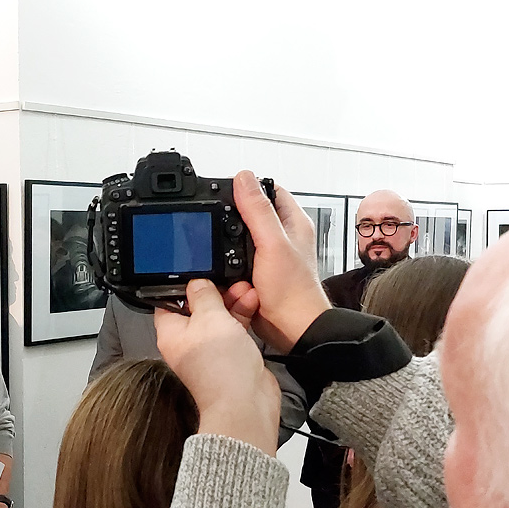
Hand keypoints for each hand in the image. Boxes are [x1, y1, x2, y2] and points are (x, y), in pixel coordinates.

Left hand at [155, 279, 280, 454]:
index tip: (198, 272)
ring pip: (218, 317)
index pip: (168, 302)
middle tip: (228, 282)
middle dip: (214, 292)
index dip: (182, 285)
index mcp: (171, 333)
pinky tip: (252, 303)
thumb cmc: (220, 367)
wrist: (245, 402)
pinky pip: (233, 329)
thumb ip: (204, 296)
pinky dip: (242, 316)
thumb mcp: (210, 318)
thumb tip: (197, 283)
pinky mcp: (229, 355)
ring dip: (232, 302)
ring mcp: (209, 349)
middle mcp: (188, 342)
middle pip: (196, 307)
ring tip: (245, 289)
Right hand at [225, 171, 330, 352]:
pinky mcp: (256, 273)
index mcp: (292, 222)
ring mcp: (269, 256)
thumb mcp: (273, 243)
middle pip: (250, 213)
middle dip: (231, 217)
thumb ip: (258, 211)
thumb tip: (243, 178)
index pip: (269, 190)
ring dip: (226, 244)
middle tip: (214, 219)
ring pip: (238, 239)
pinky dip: (225, 264)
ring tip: (216, 245)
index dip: (248, 186)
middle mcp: (282, 237)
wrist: (291, 328)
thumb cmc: (293, 291)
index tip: (228, 189)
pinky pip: (234, 262)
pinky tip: (220, 267)